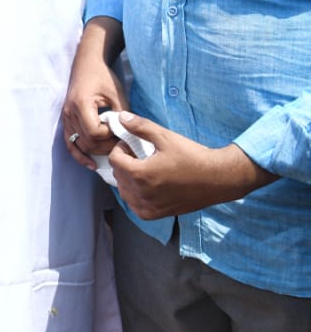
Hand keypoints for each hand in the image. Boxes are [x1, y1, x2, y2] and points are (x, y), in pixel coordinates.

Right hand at [62, 17, 126, 167]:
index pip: (95, 132)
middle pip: (88, 142)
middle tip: (121, 143)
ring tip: (113, 151)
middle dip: (106, 146)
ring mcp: (66, 118)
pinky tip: (92, 164)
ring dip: (96, 150)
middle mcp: (70, 113)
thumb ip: (121, 115)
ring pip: (80, 145)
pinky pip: (70, 143)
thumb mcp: (117, 94)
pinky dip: (80, 155)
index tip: (121, 131)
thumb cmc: (103, 77)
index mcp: (82, 104)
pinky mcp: (66, 121)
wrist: (87, 64)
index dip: (110, 136)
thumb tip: (129, 135)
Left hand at [107, 114, 274, 218]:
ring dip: (128, 180)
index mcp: (140, 174)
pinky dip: (136, 196)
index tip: (131, 144)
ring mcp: (149, 207)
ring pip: (125, 193)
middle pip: (118, 176)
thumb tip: (121, 117)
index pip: (114, 160)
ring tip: (144, 169)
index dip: (120, 148)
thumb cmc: (193, 157)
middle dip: (124, 162)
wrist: (217, 178)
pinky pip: (135, 206)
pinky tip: (148, 186)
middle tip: (138, 154)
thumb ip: (140, 127)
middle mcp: (142, 194)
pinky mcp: (157, 214)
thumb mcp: (165, 137)